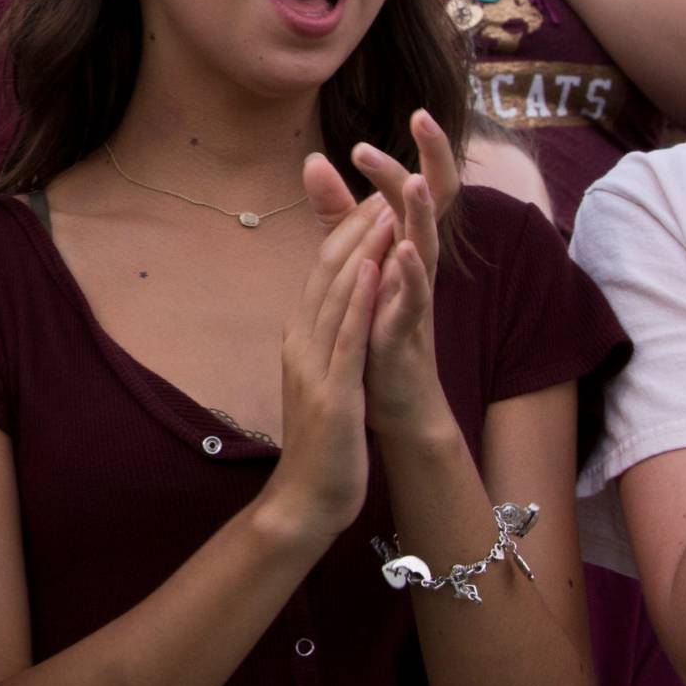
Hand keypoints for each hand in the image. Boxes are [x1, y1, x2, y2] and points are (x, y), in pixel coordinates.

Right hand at [262, 162, 392, 544]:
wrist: (306, 500)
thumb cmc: (322, 446)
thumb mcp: (322, 382)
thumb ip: (326, 344)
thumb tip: (334, 313)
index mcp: (301, 340)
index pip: (322, 274)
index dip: (347, 233)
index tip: (374, 199)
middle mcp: (301, 343)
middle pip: (325, 272)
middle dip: (356, 227)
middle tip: (383, 185)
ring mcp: (313, 367)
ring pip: (334, 295)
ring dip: (360, 249)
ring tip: (384, 209)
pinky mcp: (332, 392)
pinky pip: (346, 337)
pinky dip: (358, 299)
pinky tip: (373, 268)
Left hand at [313, 111, 458, 435]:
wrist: (393, 396)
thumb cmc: (375, 322)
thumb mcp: (353, 258)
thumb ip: (336, 213)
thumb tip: (313, 159)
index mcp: (405, 242)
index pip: (417, 187)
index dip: (422, 150)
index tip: (416, 110)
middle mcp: (417, 262)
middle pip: (428, 204)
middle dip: (426, 161)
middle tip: (421, 119)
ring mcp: (416, 294)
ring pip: (426, 245)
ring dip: (419, 213)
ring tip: (414, 181)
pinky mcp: (408, 329)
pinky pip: (414, 298)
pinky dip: (411, 274)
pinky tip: (405, 251)